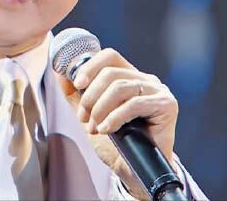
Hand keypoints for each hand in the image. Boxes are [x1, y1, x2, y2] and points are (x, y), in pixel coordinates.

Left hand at [55, 48, 178, 199]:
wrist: (134, 171)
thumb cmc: (116, 143)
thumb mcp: (90, 115)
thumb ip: (76, 95)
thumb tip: (59, 74)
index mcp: (130, 76)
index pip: (109, 56)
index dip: (90, 66)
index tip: (77, 84)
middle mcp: (146, 80)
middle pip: (110, 73)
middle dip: (90, 96)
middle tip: (84, 118)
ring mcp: (158, 91)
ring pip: (119, 87)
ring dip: (100, 109)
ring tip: (95, 127)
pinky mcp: (167, 105)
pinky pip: (134, 104)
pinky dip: (115, 117)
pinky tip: (107, 130)